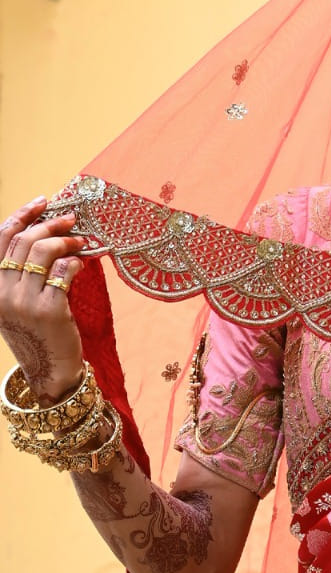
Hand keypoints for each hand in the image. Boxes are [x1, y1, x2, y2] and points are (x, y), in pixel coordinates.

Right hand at [0, 198, 85, 403]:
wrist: (49, 370)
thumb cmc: (37, 332)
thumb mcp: (15, 302)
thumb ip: (19, 272)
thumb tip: (42, 232)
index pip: (1, 239)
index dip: (22, 215)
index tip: (42, 201)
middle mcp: (1, 292)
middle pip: (25, 241)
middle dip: (50, 225)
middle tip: (71, 220)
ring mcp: (24, 301)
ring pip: (44, 252)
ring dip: (66, 241)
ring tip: (80, 242)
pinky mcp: (49, 309)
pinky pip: (64, 271)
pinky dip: (75, 262)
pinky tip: (81, 264)